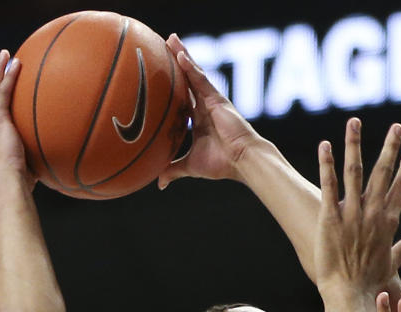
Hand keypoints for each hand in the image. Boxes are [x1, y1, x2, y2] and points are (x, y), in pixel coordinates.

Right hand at [0, 51, 33, 185]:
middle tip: (1, 64)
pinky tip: (16, 63)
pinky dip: (8, 75)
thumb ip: (37, 161)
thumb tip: (56, 166)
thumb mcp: (28, 170)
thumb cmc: (20, 185)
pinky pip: (2, 91)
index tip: (1, 90)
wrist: (10, 184)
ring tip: (6, 54)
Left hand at [159, 35, 259, 187]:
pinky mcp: (217, 98)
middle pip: (187, 80)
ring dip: (182, 55)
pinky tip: (180, 54)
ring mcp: (211, 101)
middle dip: (177, 63)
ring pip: (193, 73)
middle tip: (164, 46)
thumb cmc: (221, 164)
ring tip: (171, 39)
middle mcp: (204, 107)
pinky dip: (190, 67)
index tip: (160, 77)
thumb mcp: (190, 165)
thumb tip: (159, 183)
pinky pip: (201, 79)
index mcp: (199, 120)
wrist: (242, 161)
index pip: (182, 98)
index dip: (172, 87)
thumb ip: (173, 169)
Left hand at [315, 117, 400, 298]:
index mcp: (388, 224)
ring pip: (354, 172)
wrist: (350, 298)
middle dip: (390, 147)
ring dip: (354, 145)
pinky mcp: (330, 218)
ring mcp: (351, 215)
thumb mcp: (392, 265)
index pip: (400, 189)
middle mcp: (372, 214)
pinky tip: (325, 145)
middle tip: (397, 126)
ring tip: (354, 122)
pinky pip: (329, 185)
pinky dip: (327, 164)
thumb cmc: (371, 285)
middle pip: (383, 174)